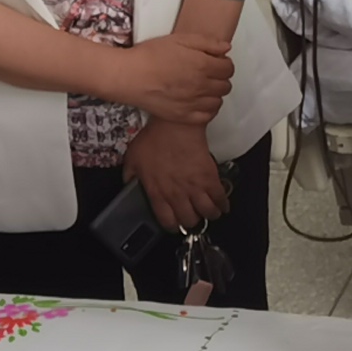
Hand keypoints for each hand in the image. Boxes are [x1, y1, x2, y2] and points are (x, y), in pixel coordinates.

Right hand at [106, 31, 234, 129]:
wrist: (129, 76)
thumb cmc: (151, 55)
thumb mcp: (179, 39)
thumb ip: (207, 43)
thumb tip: (226, 48)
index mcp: (203, 65)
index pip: (228, 68)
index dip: (224, 63)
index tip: (216, 62)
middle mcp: (202, 86)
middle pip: (225, 85)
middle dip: (220, 78)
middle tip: (208, 73)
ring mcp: (193, 103)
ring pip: (218, 101)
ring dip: (215, 93)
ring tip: (202, 87)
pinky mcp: (183, 116)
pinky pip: (207, 116)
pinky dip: (208, 109)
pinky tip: (200, 102)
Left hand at [125, 118, 229, 233]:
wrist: (175, 124)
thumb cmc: (155, 137)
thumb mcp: (132, 158)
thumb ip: (130, 176)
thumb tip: (128, 184)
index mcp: (157, 192)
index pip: (166, 220)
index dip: (172, 226)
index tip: (175, 223)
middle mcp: (177, 194)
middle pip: (189, 219)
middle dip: (191, 221)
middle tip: (192, 216)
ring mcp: (195, 187)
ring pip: (207, 212)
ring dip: (209, 215)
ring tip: (210, 213)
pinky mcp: (210, 177)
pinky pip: (220, 197)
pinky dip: (223, 204)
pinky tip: (223, 205)